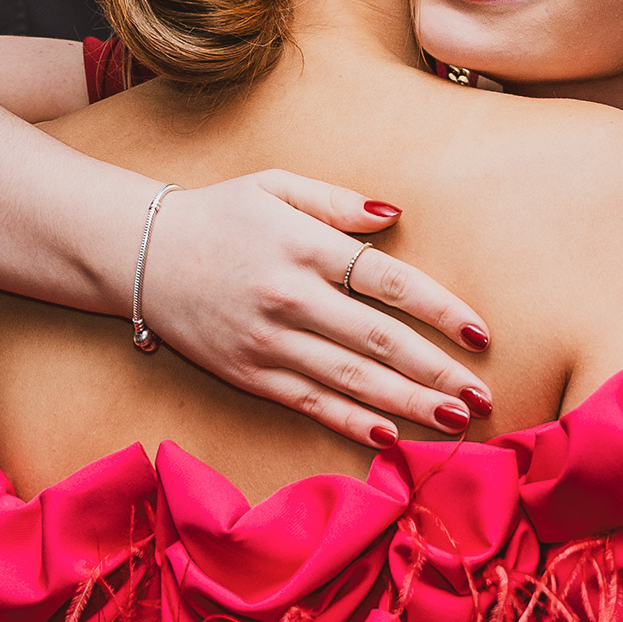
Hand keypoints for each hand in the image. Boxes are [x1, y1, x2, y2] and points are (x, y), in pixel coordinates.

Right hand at [136, 173, 494, 440]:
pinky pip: (308, 401)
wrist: (139, 254)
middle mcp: (290, 296)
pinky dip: (349, 420)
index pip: (390, 282)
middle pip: (379, 339)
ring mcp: (268, 340)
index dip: (440, 309)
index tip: (480, 334)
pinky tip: (388, 435)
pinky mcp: (248, 373)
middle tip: (483, 395)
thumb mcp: (276, 187)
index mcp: (305, 245)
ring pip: (351, 378)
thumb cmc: (219, 215)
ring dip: (408, 403)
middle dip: (437, 371)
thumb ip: (338, 201)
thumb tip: (395, 214)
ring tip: (454, 422)